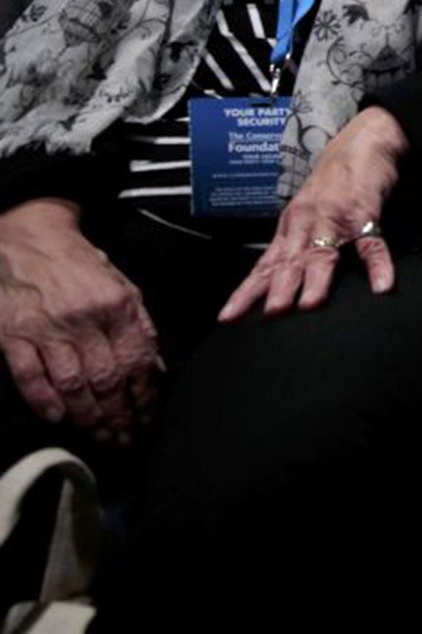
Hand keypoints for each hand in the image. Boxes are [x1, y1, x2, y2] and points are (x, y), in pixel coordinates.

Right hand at [0, 199, 158, 443]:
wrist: (29, 238)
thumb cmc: (79, 264)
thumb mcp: (121, 286)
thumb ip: (139, 326)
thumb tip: (154, 369)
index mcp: (117, 305)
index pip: (136, 360)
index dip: (143, 395)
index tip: (146, 417)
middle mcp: (84, 319)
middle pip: (106, 379)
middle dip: (118, 415)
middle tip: (124, 437)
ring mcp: (46, 329)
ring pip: (72, 384)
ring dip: (87, 417)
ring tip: (98, 435)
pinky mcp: (13, 335)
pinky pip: (30, 376)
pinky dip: (44, 401)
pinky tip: (57, 418)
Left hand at [219, 106, 406, 321]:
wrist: (363, 139)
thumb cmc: (335, 178)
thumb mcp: (309, 210)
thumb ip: (298, 243)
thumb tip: (285, 279)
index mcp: (291, 226)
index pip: (264, 265)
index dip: (246, 292)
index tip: (228, 317)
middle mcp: (308, 223)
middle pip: (290, 261)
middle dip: (279, 288)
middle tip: (272, 313)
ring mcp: (336, 218)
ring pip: (323, 252)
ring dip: (316, 278)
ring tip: (310, 303)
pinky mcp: (366, 213)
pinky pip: (372, 242)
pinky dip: (378, 265)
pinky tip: (382, 284)